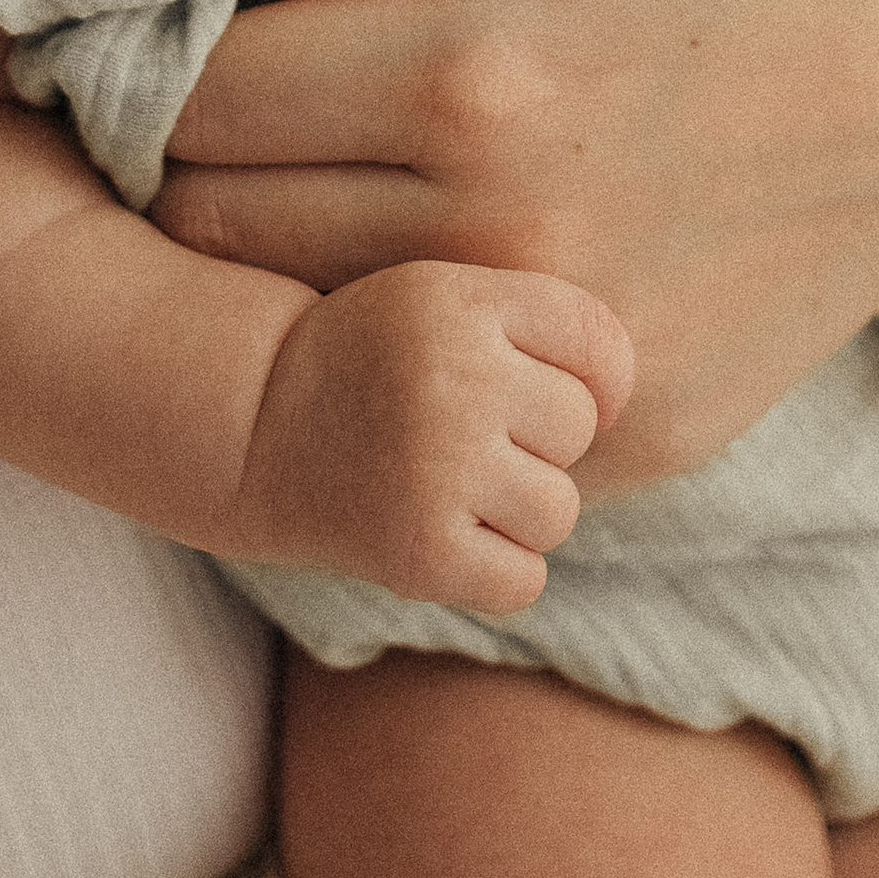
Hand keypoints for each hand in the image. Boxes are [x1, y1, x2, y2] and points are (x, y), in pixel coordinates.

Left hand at [153, 0, 878, 484]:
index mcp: (484, 71)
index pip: (195, 103)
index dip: (149, 57)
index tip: (165, 24)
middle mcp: (514, 240)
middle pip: (211, 238)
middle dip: (178, 167)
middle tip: (212, 105)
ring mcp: (576, 359)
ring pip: (299, 345)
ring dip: (263, 270)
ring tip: (298, 178)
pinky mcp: (633, 436)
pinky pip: (436, 423)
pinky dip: (394, 359)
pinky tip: (417, 261)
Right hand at [232, 261, 632, 614]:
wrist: (248, 423)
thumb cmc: (371, 357)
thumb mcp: (443, 299)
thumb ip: (542, 326)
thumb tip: (630, 404)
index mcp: (460, 302)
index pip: (600, 346)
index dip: (589, 376)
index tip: (537, 386)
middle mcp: (452, 379)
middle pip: (579, 427)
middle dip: (537, 440)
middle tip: (462, 433)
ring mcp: (435, 470)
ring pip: (557, 509)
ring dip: (519, 511)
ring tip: (450, 484)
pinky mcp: (419, 553)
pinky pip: (523, 579)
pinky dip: (494, 570)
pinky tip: (442, 534)